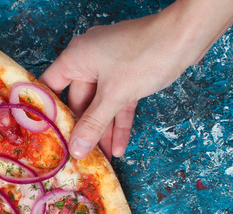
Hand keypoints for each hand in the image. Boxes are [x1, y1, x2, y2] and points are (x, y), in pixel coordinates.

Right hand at [40, 14, 191, 159]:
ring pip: (101, 104)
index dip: (46, 112)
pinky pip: (118, 101)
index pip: (49, 87)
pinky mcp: (129, 74)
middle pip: (78, 101)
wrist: (188, 36)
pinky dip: (119, 121)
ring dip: (103, 130)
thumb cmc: (145, 55)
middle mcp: (89, 60)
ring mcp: (110, 67)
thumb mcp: (114, 96)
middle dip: (83, 129)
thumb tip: (76, 150)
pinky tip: (119, 145)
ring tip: (101, 157)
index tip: (44, 135)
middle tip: (77, 153)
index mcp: (76, 57)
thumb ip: (93, 125)